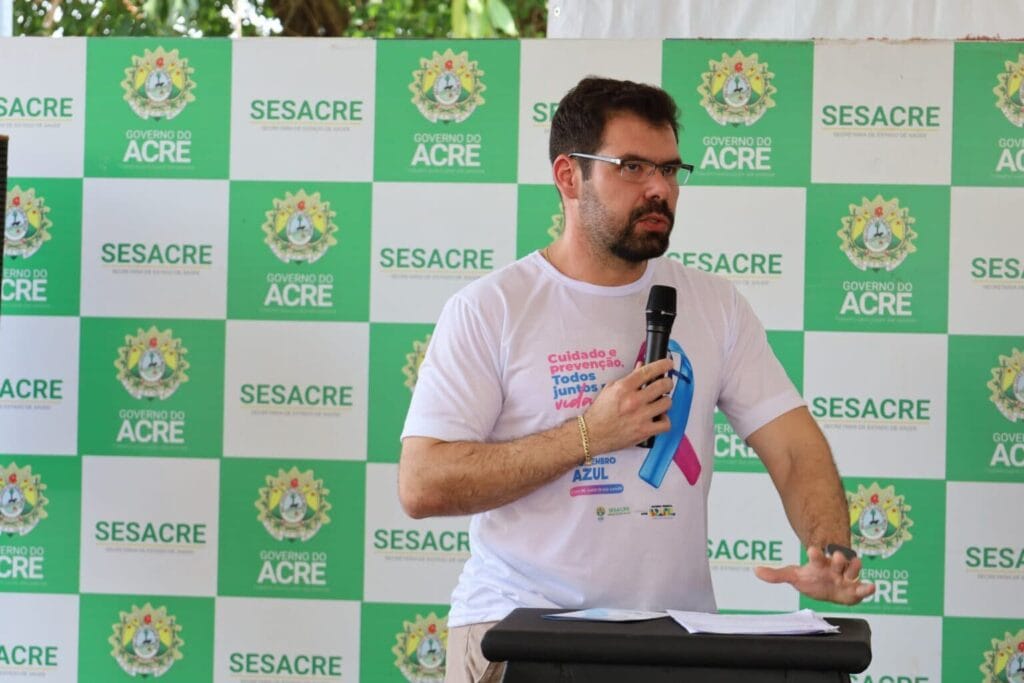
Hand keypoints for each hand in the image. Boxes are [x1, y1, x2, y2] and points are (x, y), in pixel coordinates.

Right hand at [583, 358, 674, 453]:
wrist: (592, 434)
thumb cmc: (599, 412)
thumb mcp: (610, 389)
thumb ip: (627, 378)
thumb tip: (641, 367)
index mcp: (624, 388)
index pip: (648, 371)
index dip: (663, 365)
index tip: (668, 363)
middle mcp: (634, 401)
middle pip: (663, 385)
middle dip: (667, 382)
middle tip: (665, 384)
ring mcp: (640, 416)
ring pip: (666, 403)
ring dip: (664, 401)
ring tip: (659, 403)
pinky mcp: (645, 431)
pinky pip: (666, 424)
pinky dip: (664, 420)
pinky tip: (658, 418)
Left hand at [753, 546, 875, 604]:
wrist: (828, 587)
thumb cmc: (812, 579)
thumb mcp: (793, 576)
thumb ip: (776, 575)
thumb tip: (755, 570)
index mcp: (818, 564)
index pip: (816, 556)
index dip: (815, 553)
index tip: (811, 549)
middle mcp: (834, 568)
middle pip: (837, 560)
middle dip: (838, 558)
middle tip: (837, 555)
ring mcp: (845, 577)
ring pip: (852, 570)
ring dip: (853, 568)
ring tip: (854, 565)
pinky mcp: (855, 590)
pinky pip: (863, 588)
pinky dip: (867, 588)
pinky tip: (871, 587)